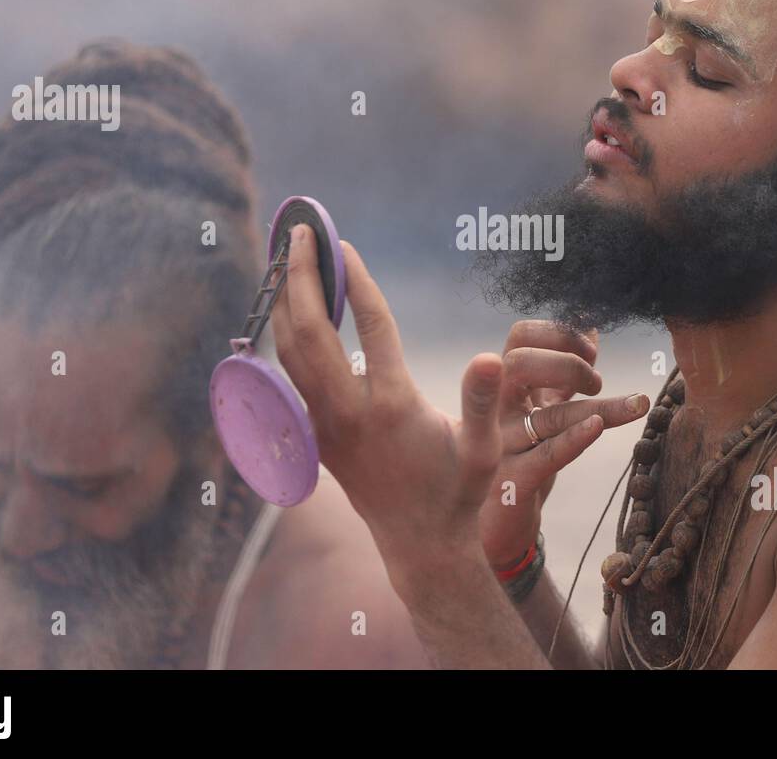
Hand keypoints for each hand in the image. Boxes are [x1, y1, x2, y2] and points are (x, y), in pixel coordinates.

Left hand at [271, 225, 502, 575]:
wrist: (420, 545)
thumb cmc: (459, 494)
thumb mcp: (484, 451)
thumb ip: (483, 402)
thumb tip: (491, 358)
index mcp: (392, 405)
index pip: (370, 325)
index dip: (358, 279)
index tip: (345, 243)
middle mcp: (348, 411)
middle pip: (311, 329)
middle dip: (302, 275)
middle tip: (299, 231)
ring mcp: (324, 424)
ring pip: (290, 351)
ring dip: (285, 300)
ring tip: (287, 257)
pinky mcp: (315, 435)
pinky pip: (289, 376)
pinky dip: (286, 335)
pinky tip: (291, 312)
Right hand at [480, 321, 650, 568]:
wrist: (500, 521)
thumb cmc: (525, 454)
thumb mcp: (545, 406)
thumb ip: (564, 371)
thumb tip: (590, 328)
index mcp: (506, 385)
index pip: (521, 336)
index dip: (559, 334)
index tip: (591, 351)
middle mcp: (497, 410)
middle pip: (519, 363)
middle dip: (567, 363)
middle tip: (597, 382)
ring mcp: (502, 446)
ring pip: (547, 416)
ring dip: (599, 407)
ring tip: (637, 404)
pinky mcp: (512, 482)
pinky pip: (546, 455)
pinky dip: (575, 439)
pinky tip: (598, 428)